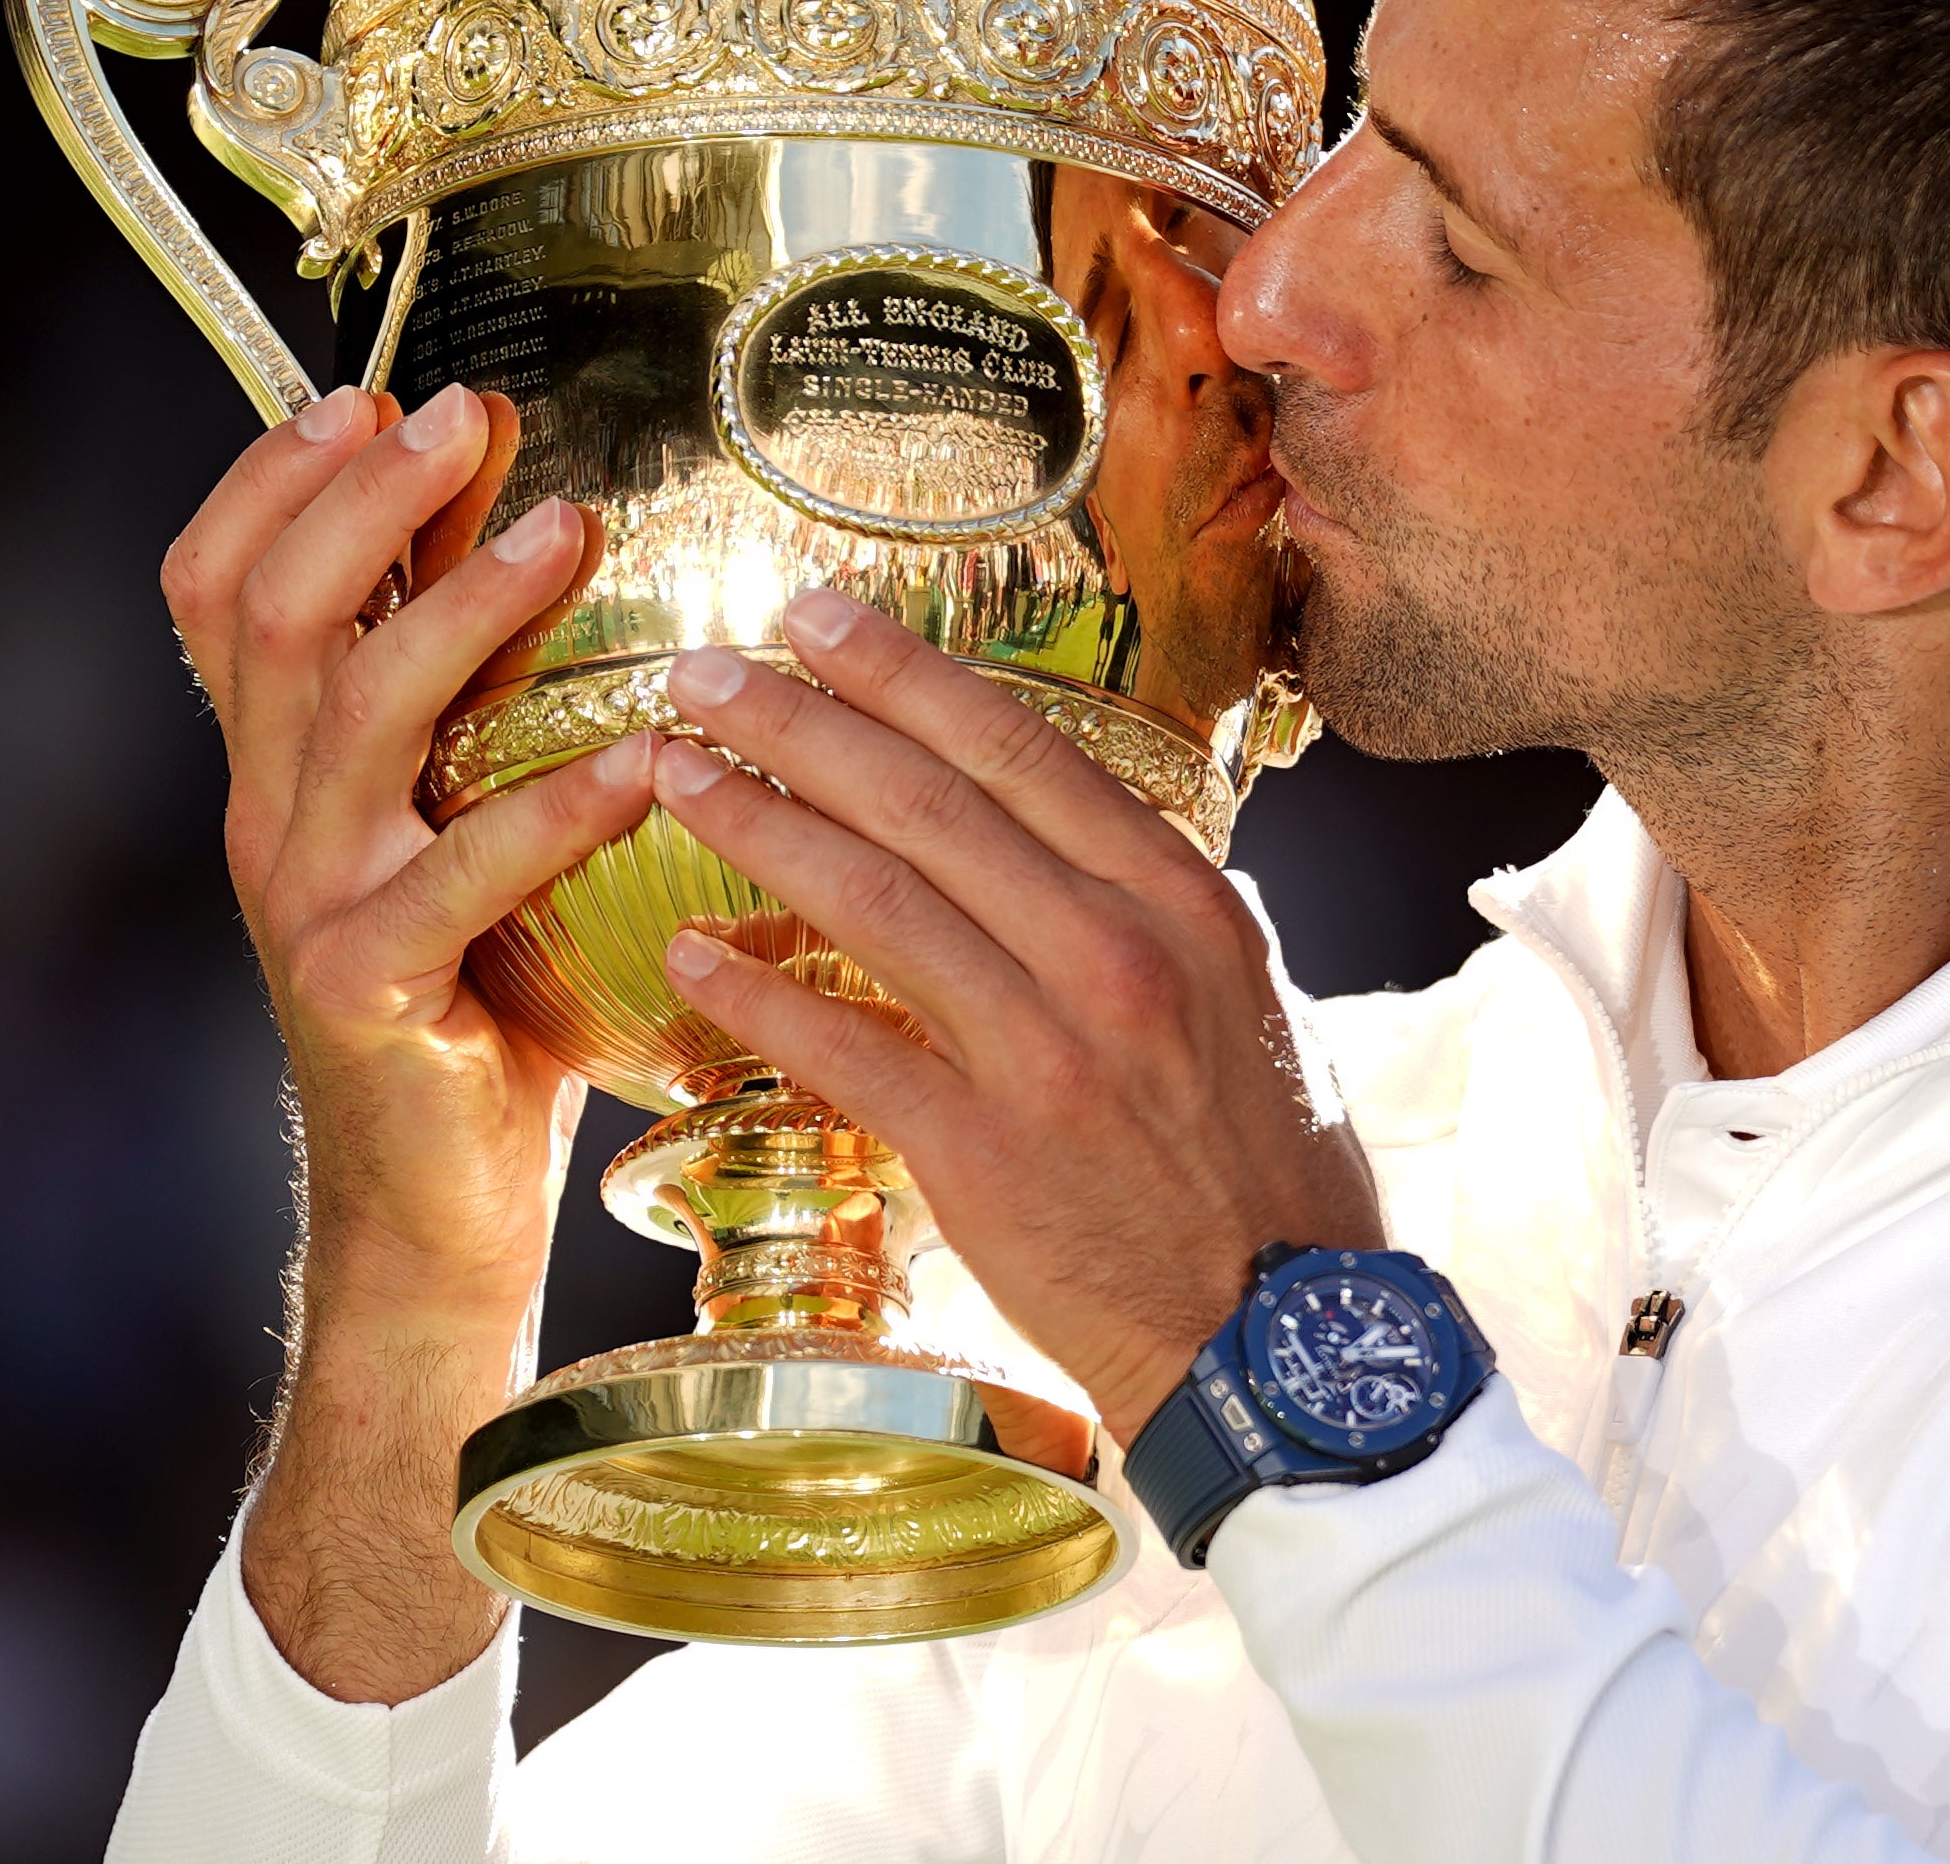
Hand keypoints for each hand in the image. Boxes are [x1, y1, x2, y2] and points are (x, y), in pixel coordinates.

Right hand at [160, 383, 657, 1697]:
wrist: (434, 1204)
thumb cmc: (478, 993)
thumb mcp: (452, 817)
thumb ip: (467, 693)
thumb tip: (530, 515)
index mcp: (277, 767)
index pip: (215, 589)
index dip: (271, 481)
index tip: (368, 392)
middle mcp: (269, 818)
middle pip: (277, 618)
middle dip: (366, 499)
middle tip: (471, 414)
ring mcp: (308, 904)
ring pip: (357, 718)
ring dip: (465, 612)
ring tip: (576, 533)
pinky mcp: (369, 990)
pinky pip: (456, 876)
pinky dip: (552, 809)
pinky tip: (645, 761)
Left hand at [645, 589, 1379, 1441]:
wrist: (1276, 1333)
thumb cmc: (1267, 1168)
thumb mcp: (1254, 999)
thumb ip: (1165, 911)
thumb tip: (1095, 837)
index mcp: (1180, 901)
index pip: (1024, 750)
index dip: (908, 675)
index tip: (821, 616)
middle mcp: (1115, 954)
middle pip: (930, 802)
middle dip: (804, 720)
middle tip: (704, 667)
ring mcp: (1047, 1051)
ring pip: (875, 902)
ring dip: (758, 825)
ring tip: (673, 772)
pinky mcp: (983, 1154)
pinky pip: (844, 1049)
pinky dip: (756, 996)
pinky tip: (687, 951)